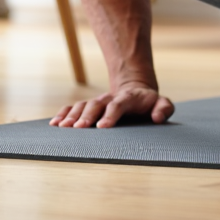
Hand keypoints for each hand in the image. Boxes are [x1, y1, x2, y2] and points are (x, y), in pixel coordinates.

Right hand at [49, 83, 173, 128]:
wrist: (134, 90)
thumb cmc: (148, 102)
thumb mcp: (162, 103)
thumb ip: (164, 108)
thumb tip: (157, 118)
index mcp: (127, 98)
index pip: (118, 105)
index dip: (110, 115)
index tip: (102, 127)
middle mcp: (109, 99)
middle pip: (95, 105)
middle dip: (86, 117)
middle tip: (77, 129)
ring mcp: (97, 101)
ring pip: (82, 106)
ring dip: (72, 116)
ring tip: (62, 128)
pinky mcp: (88, 106)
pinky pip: (73, 108)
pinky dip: (63, 114)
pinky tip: (55, 124)